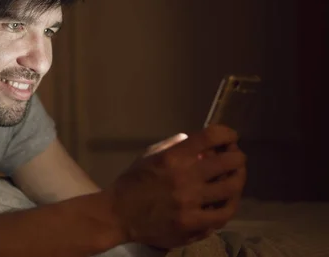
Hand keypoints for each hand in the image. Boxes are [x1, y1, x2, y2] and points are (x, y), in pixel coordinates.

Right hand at [107, 124, 246, 248]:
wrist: (118, 214)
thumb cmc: (132, 182)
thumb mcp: (149, 156)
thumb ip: (173, 146)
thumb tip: (197, 141)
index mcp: (173, 157)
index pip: (211, 137)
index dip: (227, 134)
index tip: (231, 137)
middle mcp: (185, 177)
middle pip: (229, 162)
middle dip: (238, 157)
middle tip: (237, 158)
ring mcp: (190, 202)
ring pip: (231, 188)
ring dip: (238, 179)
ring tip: (236, 178)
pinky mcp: (192, 224)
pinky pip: (222, 214)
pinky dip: (229, 205)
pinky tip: (227, 202)